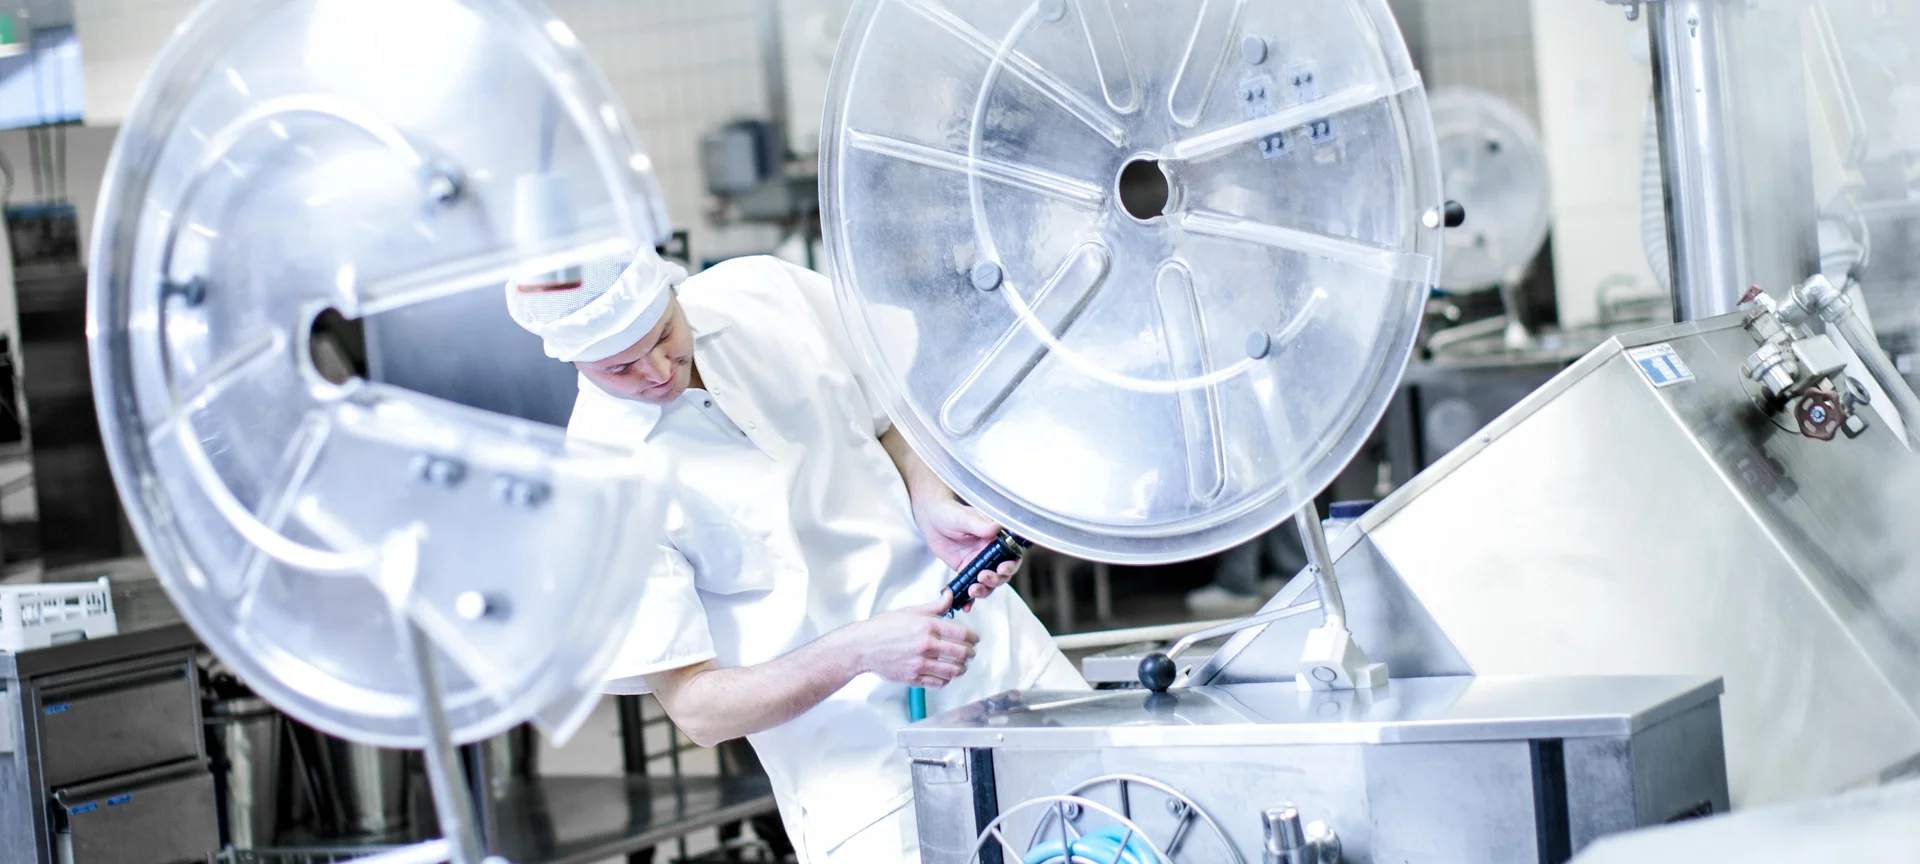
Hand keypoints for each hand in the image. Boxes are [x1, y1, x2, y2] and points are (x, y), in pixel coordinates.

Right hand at [851, 595, 978, 687]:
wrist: (863, 647)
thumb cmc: (883, 628)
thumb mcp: (910, 611)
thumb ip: (934, 607)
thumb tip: (949, 596)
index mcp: (927, 627)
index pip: (962, 634)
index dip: (973, 638)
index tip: (975, 639)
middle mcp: (926, 646)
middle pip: (962, 654)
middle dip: (970, 653)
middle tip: (970, 652)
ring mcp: (920, 664)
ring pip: (953, 671)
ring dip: (961, 668)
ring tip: (960, 665)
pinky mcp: (914, 678)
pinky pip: (939, 683)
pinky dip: (946, 679)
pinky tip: (945, 674)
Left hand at [915, 494, 1020, 610]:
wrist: (930, 518)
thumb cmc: (949, 511)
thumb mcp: (963, 517)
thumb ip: (979, 525)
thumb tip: (996, 527)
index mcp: (995, 538)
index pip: (1011, 554)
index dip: (1011, 564)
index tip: (1002, 568)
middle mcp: (990, 552)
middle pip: (1002, 573)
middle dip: (995, 580)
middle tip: (982, 578)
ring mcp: (978, 563)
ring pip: (988, 583)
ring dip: (984, 590)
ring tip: (972, 590)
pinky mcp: (966, 571)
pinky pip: (971, 587)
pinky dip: (969, 599)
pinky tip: (965, 605)